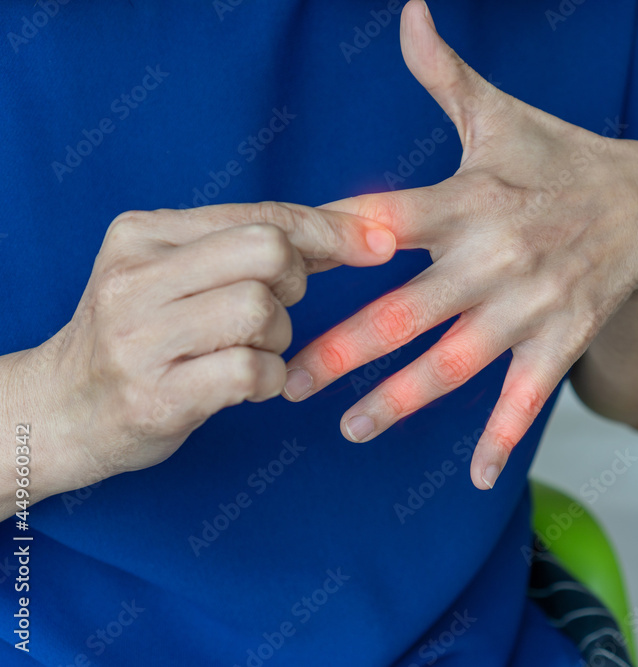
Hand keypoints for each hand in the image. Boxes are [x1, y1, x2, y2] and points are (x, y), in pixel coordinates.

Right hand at [20, 202, 395, 497]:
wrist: (57, 411)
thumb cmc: (140, 338)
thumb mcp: (173, 274)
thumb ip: (245, 249)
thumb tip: (350, 229)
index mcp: (143, 233)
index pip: (260, 216)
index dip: (331, 229)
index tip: (378, 242)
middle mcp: (135, 277)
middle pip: (268, 253)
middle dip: (297, 282)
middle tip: (277, 308)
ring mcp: (140, 338)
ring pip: (262, 310)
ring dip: (279, 336)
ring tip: (249, 350)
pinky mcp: (156, 395)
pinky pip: (253, 371)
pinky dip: (269, 380)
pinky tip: (247, 384)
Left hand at [283, 0, 637, 489]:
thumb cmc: (559, 161)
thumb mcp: (502, 118)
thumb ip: (444, 76)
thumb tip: (408, 10)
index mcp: (469, 198)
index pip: (384, 219)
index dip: (331, 242)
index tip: (274, 274)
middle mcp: (496, 256)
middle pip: (405, 310)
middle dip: (340, 349)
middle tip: (281, 382)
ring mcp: (531, 305)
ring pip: (453, 363)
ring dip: (398, 401)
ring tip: (348, 429)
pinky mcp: (562, 339)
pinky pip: (528, 398)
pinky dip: (501, 438)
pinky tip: (471, 478)